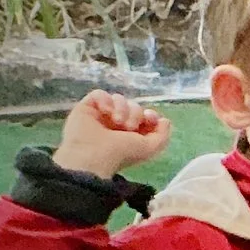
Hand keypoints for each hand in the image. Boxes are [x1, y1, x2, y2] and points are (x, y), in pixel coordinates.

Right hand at [52, 91, 171, 177]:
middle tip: (129, 127)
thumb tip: (164, 121)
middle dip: (136, 113)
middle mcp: (114, 124)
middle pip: (133, 106)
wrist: (92, 156)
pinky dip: (105, 100)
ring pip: (118, 99)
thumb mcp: (150, 148)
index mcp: (129, 134)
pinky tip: (105, 111)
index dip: (150, 114)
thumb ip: (163, 135)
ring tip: (117, 122)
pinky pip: (99, 94)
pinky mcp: (85, 109)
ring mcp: (99, 116)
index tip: (150, 118)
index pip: (144, 116)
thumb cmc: (121, 153)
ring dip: (122, 108)